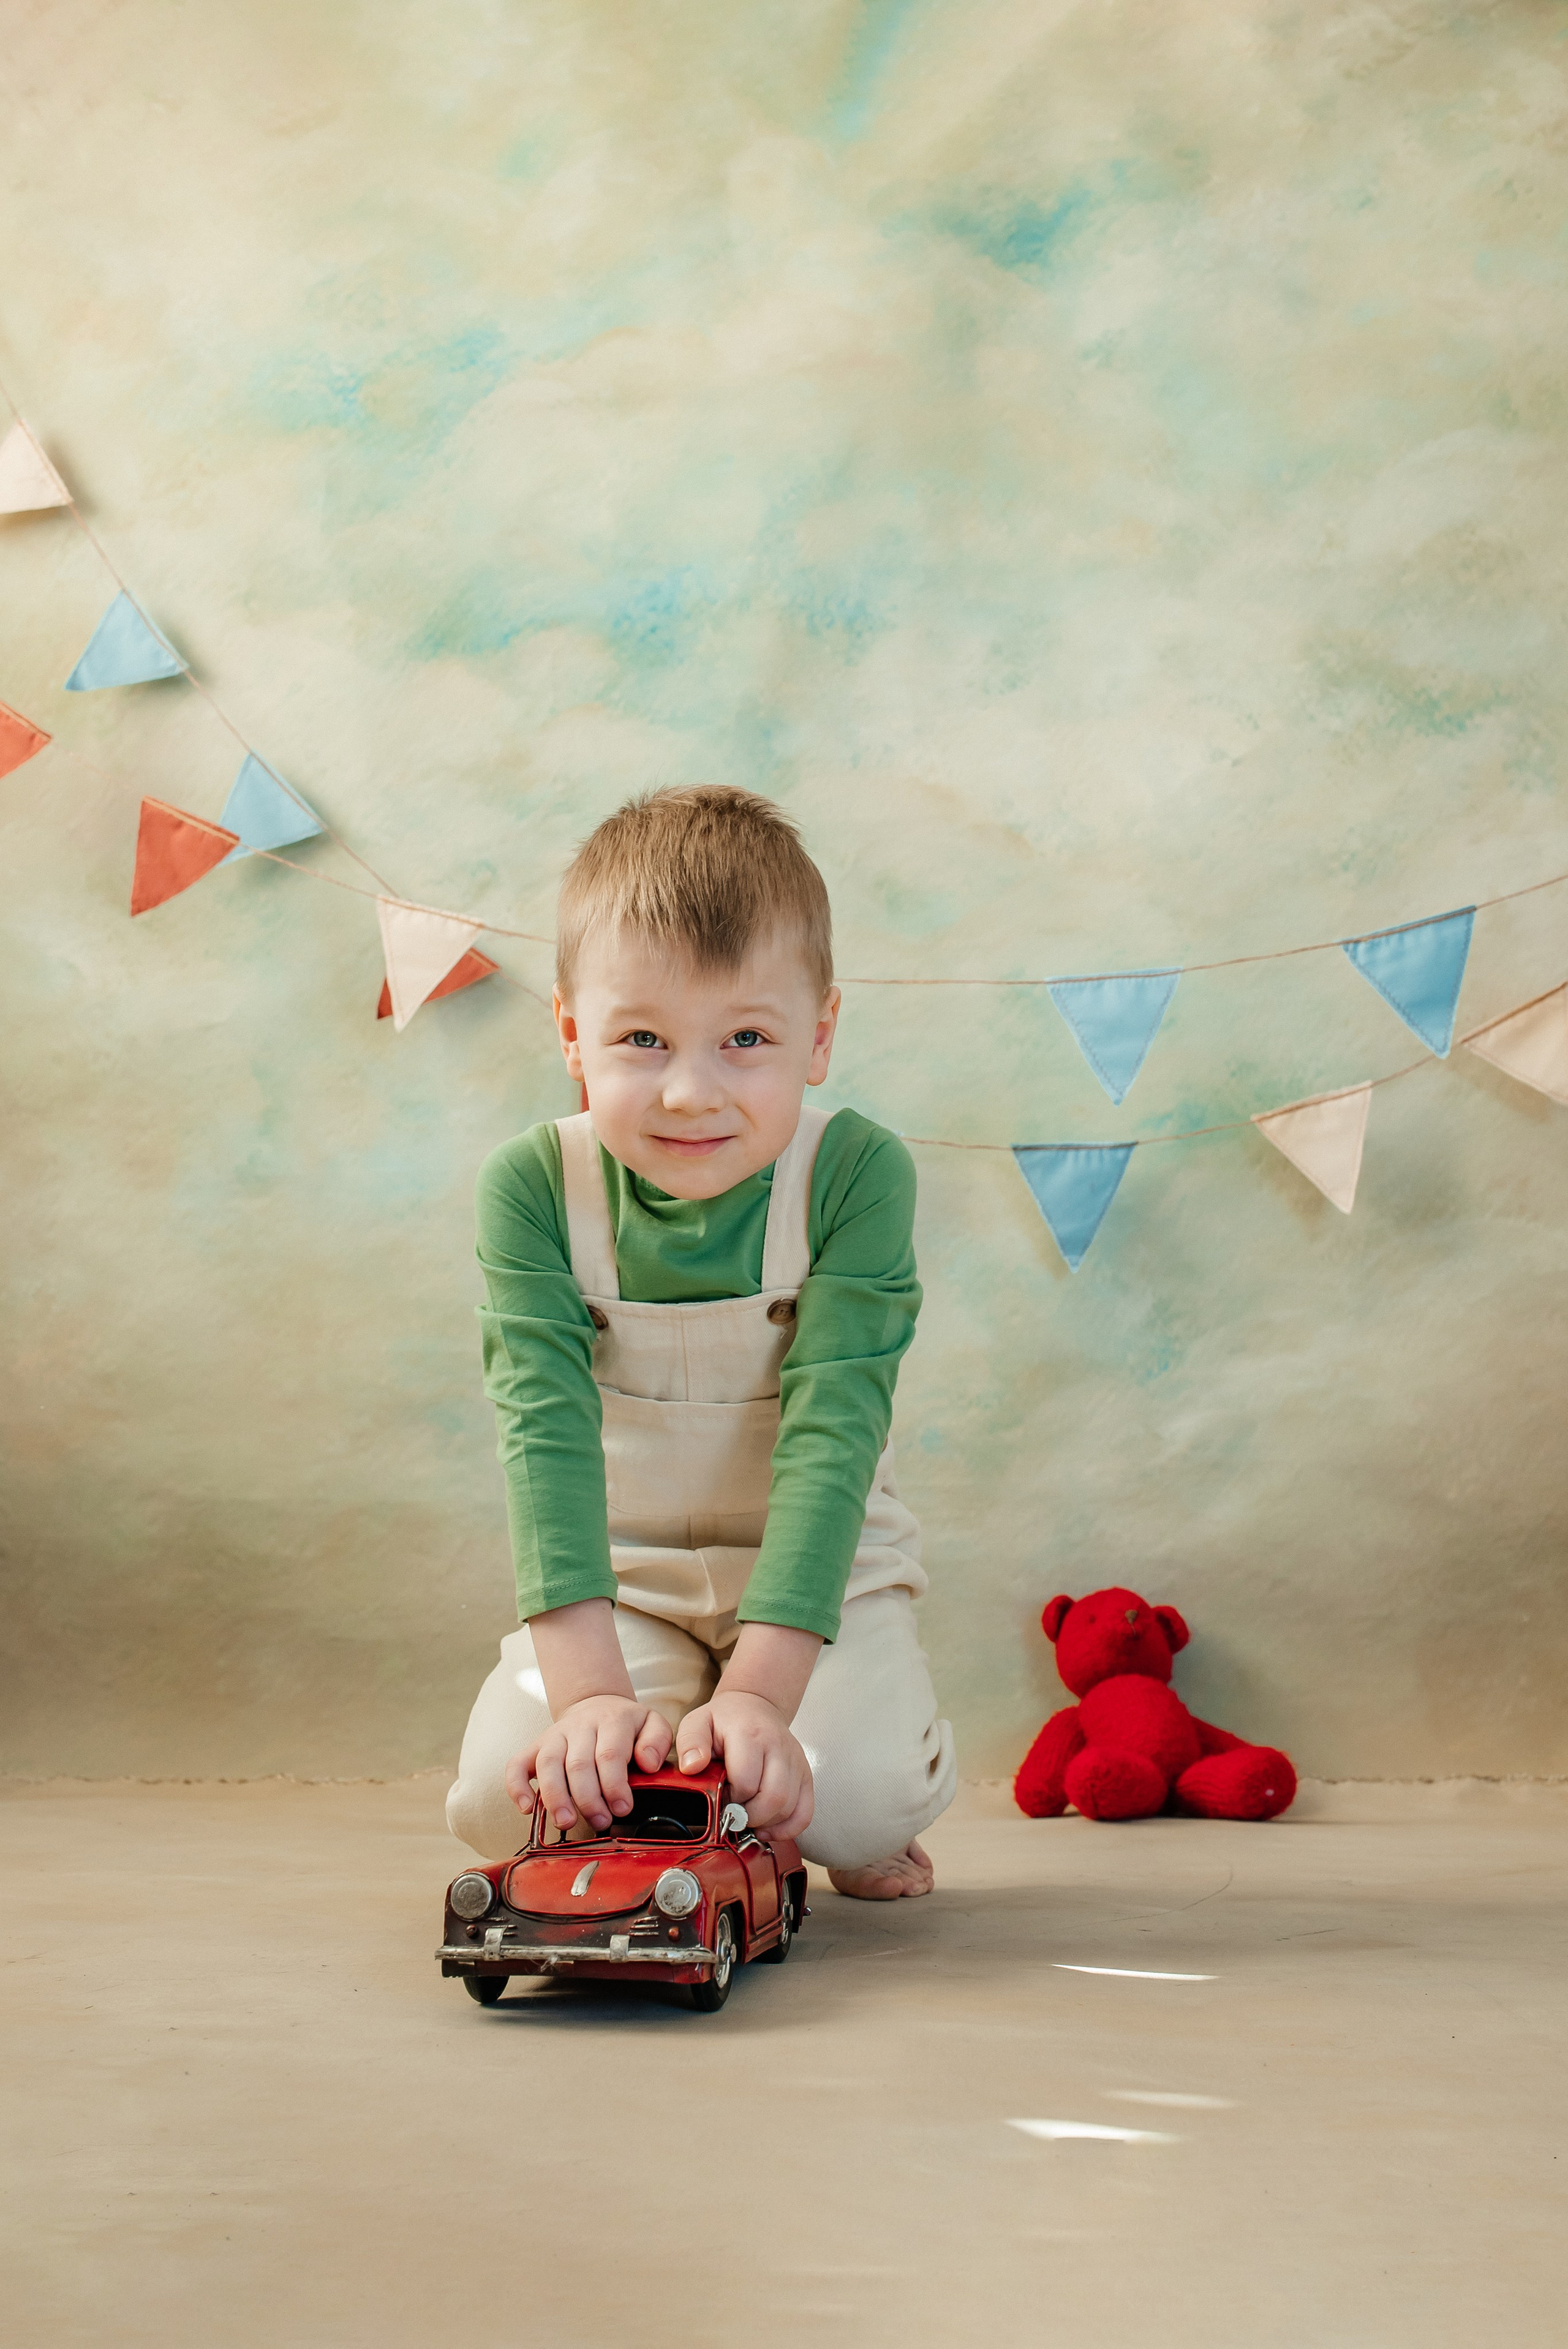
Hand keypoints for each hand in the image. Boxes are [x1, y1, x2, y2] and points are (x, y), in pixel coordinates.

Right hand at [507, 1696, 672, 1833]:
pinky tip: (526, 1809)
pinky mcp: (535, 1746)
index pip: (609, 1754)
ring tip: (565, 1822)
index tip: (622, 1808)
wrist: (596, 1704)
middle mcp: (580, 1726)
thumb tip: (648, 1763)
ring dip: (555, 1797)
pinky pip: (516, 1764)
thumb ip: (656, 1740)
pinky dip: (516, 1787)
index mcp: (612, 1720)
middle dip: (588, 1799)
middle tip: (600, 1821)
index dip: (614, 1785)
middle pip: (578, 1764)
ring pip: (548, 1764)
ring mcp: (554, 1735)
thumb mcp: (652, 1723)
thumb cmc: (626, 1725)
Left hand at [675, 1690, 813, 1841]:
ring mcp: (796, 1761)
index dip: (730, 1800)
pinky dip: (788, 1828)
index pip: (746, 1782)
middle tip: (733, 1814)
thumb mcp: (698, 1722)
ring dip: (766, 1823)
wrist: (755, 1706)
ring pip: (789, 1807)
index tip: (719, 1799)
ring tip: (747, 1818)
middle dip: (749, 1816)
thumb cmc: (724, 1720)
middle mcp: (778, 1747)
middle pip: (773, 1798)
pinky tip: (768, 1828)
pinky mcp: (805, 1774)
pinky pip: (805, 1812)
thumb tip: (692, 1767)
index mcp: (750, 1735)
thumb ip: (690, 1742)